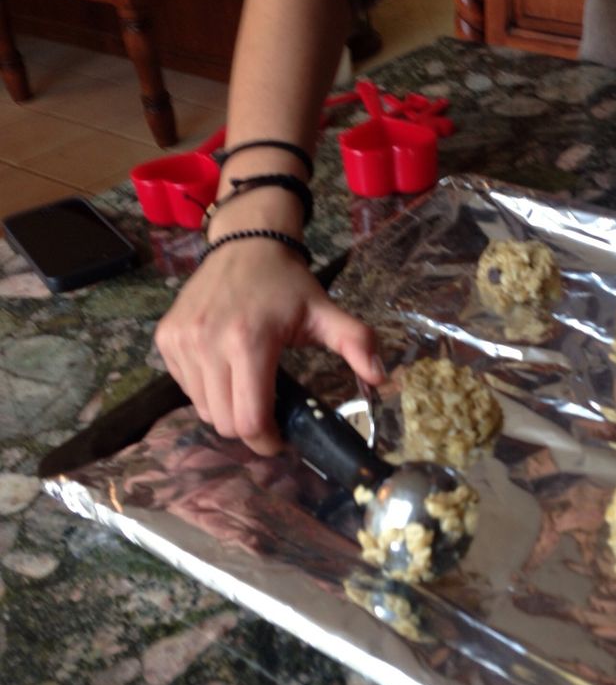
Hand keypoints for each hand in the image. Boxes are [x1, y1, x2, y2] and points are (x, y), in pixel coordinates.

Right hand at [155, 240, 383, 455]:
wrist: (246, 243)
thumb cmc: (288, 284)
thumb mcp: (326, 312)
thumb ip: (357, 343)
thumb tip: (381, 377)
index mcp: (250, 342)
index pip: (249, 420)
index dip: (267, 441)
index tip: (282, 438)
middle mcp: (208, 343)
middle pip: (224, 422)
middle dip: (249, 428)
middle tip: (269, 412)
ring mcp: (181, 342)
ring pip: (202, 409)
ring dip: (226, 409)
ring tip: (249, 386)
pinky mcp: (166, 339)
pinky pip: (185, 387)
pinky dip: (205, 390)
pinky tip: (225, 368)